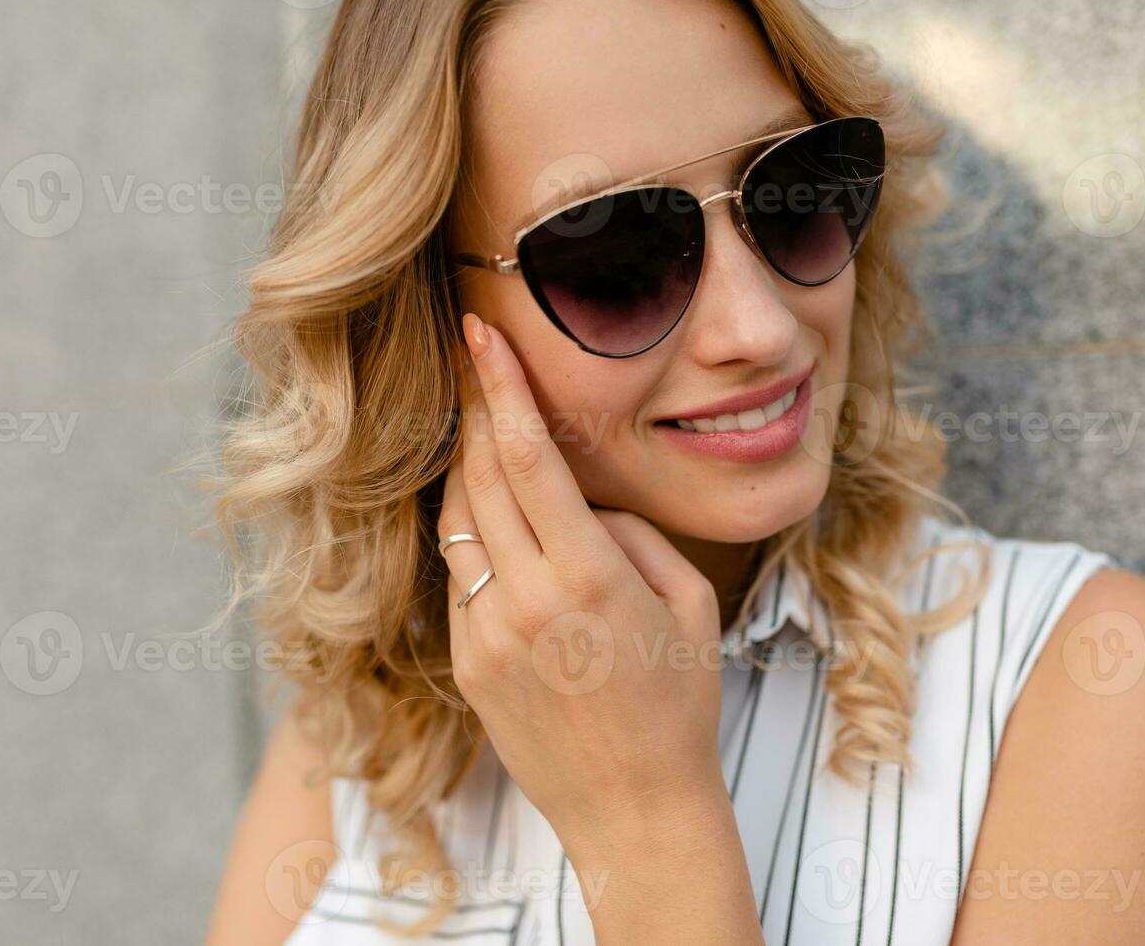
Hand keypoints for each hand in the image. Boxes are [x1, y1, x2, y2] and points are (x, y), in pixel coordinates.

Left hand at [438, 313, 728, 864]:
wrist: (633, 809)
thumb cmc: (678, 704)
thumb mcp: (687, 603)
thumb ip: (632, 533)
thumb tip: (583, 499)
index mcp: (587, 576)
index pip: (529, 456)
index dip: (500, 387)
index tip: (479, 336)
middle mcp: (524, 600)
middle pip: (480, 477)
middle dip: (477, 411)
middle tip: (473, 362)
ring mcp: (484, 635)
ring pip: (457, 524)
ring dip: (467, 470)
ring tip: (483, 433)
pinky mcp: (466, 665)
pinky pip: (459, 578)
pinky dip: (473, 538)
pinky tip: (495, 525)